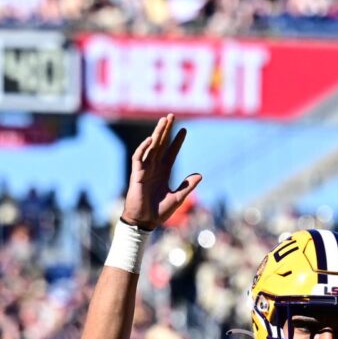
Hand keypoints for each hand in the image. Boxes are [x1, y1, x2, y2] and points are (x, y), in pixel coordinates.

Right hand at [120, 114, 200, 229]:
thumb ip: (187, 186)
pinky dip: (144, 148)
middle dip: (166, 130)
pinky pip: (139, 157)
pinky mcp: (137, 174)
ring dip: (157, 133)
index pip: (171, 152)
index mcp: (164, 172)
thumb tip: (200, 175)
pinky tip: (151, 140)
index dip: (177, 141)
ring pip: (151, 146)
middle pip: (161, 144)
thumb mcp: (178, 198)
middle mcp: (154, 167)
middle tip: (171, 116)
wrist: (145, 222)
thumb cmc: (159, 212)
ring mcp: (145, 169)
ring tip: (164, 120)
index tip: (184, 129)